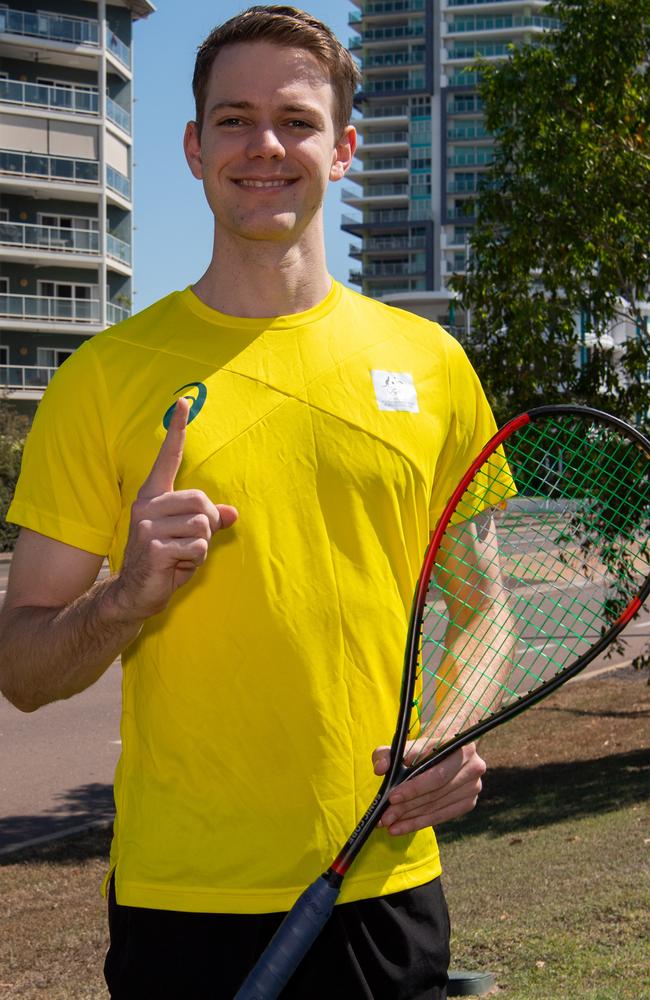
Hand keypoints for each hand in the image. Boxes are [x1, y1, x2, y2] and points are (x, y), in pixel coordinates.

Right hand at [112, 397, 237, 619]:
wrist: (134, 594)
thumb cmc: (164, 563)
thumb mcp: (189, 538)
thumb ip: (209, 522)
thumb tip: (233, 513)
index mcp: (152, 497)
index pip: (167, 458)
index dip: (177, 431)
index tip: (183, 401)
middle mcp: (146, 506)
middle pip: (202, 502)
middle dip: (207, 526)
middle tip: (190, 545)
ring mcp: (147, 526)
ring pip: (203, 526)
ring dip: (202, 547)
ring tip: (181, 556)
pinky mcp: (153, 547)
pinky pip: (197, 547)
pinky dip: (195, 560)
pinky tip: (176, 566)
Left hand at [371, 742, 485, 835]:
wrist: (445, 748)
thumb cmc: (422, 747)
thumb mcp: (402, 745)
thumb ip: (387, 753)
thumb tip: (380, 768)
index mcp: (460, 746)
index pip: (435, 774)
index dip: (413, 788)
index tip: (391, 798)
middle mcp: (473, 767)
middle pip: (436, 793)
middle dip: (407, 807)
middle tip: (385, 817)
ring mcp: (473, 786)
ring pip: (437, 807)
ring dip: (411, 818)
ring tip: (389, 824)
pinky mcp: (468, 801)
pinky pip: (442, 816)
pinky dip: (420, 822)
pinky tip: (402, 827)